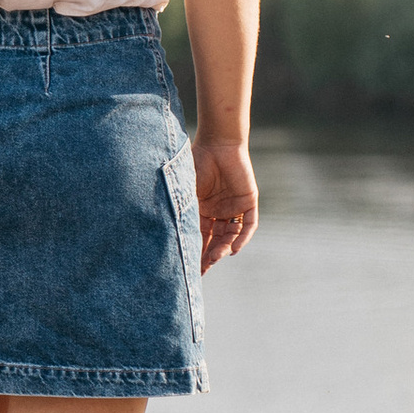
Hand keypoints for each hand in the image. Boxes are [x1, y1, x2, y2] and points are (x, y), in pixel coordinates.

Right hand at [192, 138, 258, 270]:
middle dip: (209, 255)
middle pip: (216, 240)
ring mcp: (234, 207)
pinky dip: (242, 237)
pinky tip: (233, 249)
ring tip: (216, 258)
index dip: (196, 252)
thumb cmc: (196, 163)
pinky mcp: (248, 201)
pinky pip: (248, 224)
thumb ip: (181, 211)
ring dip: (224, 248)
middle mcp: (219, 211)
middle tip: (203, 268)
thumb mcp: (185, 191)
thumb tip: (165, 236)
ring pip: (231, 235)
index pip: (200, 237)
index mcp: (202, 209)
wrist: (217, 143)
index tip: (189, 269)